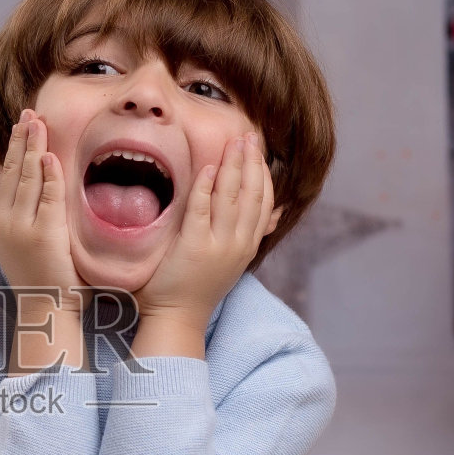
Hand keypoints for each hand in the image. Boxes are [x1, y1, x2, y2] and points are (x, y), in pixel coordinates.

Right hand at [0, 109, 84, 309]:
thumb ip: (20, 213)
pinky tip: (51, 154)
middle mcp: (4, 221)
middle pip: (14, 171)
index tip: (19, 126)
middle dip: (22, 139)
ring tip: (39, 122)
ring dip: (34, 146)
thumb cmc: (40, 278)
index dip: (12, 149)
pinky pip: (49, 195)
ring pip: (28, 178)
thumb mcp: (21, 242)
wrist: (45, 310)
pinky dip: (50, 173)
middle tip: (30, 112)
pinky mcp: (44, 233)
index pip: (5, 177)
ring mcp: (22, 227)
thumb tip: (17, 181)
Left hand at [134, 131, 280, 329]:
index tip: (258, 149)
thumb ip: (248, 234)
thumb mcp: (233, 261)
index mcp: (247, 246)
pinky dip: (206, 187)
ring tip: (233, 143)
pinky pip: (201, 210)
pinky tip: (209, 168)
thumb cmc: (198, 288)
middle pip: (252, 195)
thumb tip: (275, 213)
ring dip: (234, 167)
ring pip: (231, 198)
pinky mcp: (193, 247)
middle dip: (252, 162)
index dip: (263, 173)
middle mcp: (238, 244)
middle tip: (248, 135)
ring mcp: (217, 246)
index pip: (264, 202)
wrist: (178, 319)